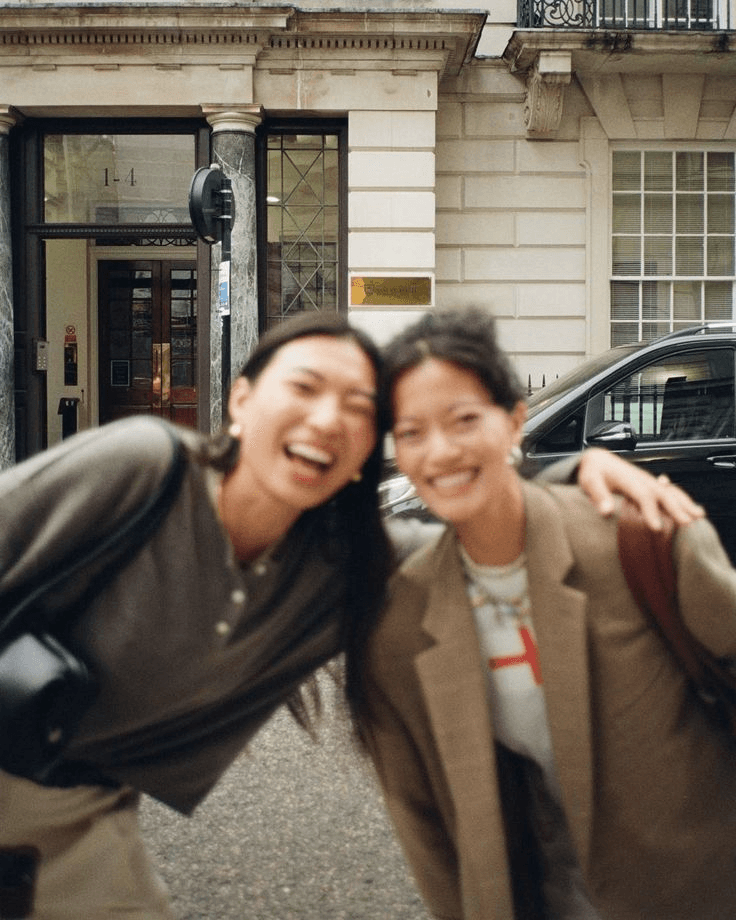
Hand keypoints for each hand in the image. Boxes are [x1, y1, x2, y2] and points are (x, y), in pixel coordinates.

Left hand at [577, 448, 703, 529]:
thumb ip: (598, 495)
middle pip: (662, 493)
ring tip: (699, 516)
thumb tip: (606, 512)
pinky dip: (682, 498)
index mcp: (628, 478)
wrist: (598, 460)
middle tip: (687, 525)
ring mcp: (648, 480)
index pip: (642, 495)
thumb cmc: (593, 472)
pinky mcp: (651, 484)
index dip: (650, 511)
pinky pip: (670, 490)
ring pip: (671, 491)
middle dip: (676, 509)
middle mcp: (642, 478)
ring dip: (685, 503)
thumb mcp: (589, 481)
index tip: (656, 528)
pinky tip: (692, 507)